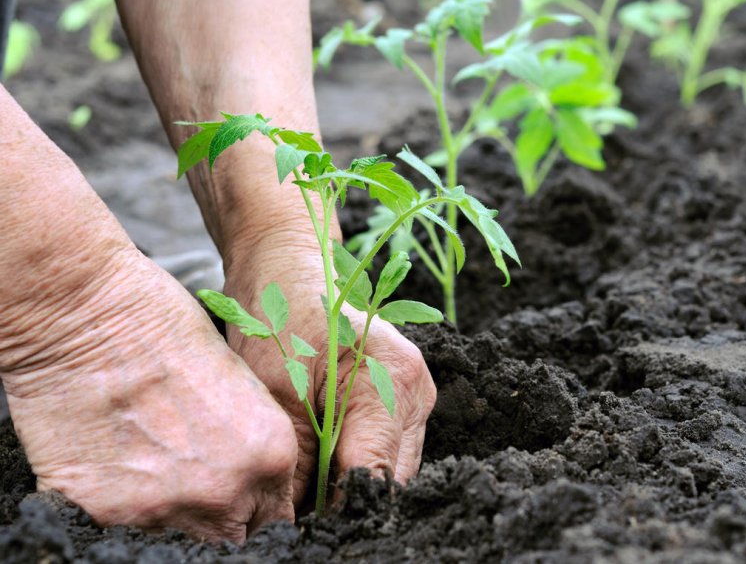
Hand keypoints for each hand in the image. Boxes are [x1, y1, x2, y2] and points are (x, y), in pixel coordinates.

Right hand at [2, 246, 299, 542]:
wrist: (88, 314)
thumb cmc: (166, 327)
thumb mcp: (241, 382)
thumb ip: (253, 443)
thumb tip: (252, 481)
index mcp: (270, 454)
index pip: (276, 519)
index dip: (256, 510)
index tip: (242, 504)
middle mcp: (225, 491)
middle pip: (232, 538)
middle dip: (220, 518)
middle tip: (195, 483)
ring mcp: (164, 508)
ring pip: (179, 539)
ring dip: (170, 512)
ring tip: (150, 463)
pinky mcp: (105, 512)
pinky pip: (121, 529)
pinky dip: (120, 505)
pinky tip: (114, 461)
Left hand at [223, 233, 436, 508]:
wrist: (287, 268)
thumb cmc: (278, 317)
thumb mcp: (276, 394)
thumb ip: (297, 464)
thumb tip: (295, 523)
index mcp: (393, 382)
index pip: (375, 477)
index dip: (337, 512)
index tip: (301, 529)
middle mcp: (417, 392)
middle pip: (391, 480)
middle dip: (345, 503)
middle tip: (298, 515)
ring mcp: (415, 396)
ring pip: (391, 471)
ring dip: (350, 487)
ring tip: (305, 492)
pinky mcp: (403, 400)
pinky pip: (385, 451)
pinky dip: (353, 465)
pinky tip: (320, 466)